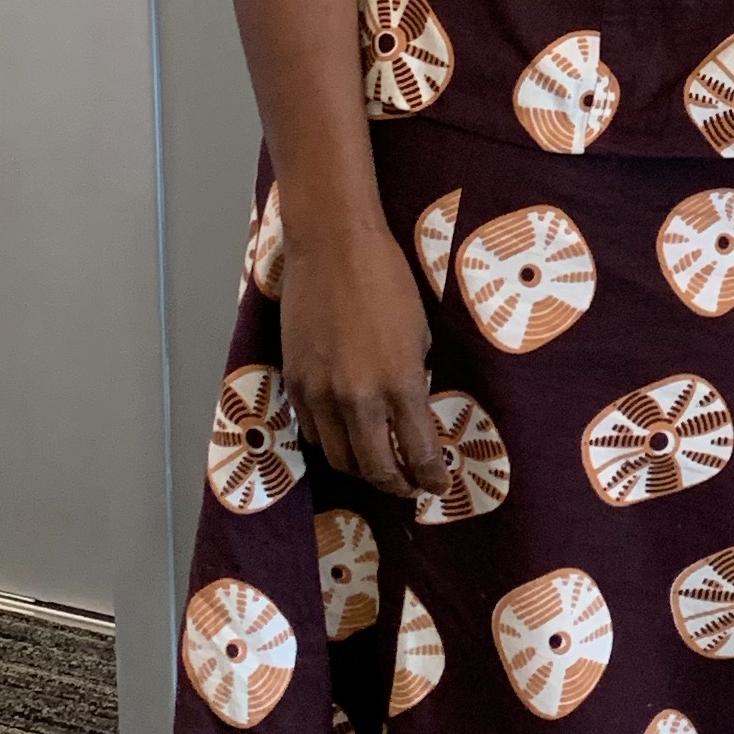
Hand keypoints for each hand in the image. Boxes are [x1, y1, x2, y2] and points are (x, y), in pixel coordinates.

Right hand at [277, 215, 451, 503]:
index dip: (431, 478)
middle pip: (375, 469)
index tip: (439, 487)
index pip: (419, 453)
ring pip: (338, 458)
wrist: (332, 246)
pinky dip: (331, 442)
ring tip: (377, 467)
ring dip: (361, 469)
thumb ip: (412, 377)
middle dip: (397, 485)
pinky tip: (344, 435)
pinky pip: (312, 430)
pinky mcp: (294, 382)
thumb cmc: (387, 280)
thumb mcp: (419, 333)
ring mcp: (320, 394)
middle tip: (410, 486)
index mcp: (399, 384)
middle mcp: (357, 399)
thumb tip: (409, 408)